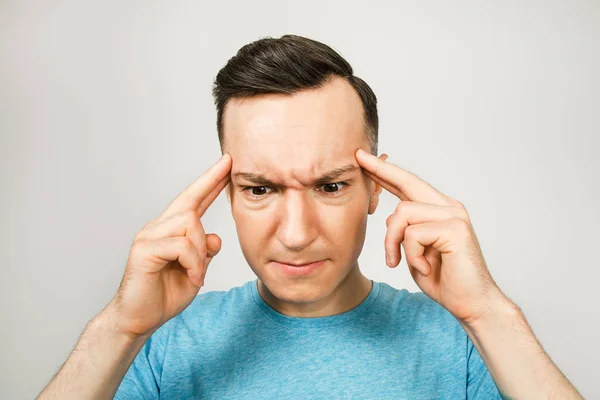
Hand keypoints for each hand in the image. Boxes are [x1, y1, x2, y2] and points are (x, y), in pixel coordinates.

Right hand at [107, 154, 231, 337]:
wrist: (139, 319)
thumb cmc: (165, 295)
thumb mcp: (195, 271)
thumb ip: (205, 253)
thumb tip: (215, 237)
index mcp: (170, 231)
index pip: (193, 201)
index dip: (209, 181)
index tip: (226, 163)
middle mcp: (157, 228)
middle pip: (189, 203)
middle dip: (211, 184)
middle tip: (228, 167)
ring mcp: (148, 237)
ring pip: (189, 224)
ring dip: (201, 250)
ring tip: (198, 273)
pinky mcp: (144, 251)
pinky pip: (180, 246)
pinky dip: (193, 263)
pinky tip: (193, 278)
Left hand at [355, 149, 505, 324]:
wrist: (471, 303)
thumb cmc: (443, 280)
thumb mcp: (414, 252)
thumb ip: (404, 232)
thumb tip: (389, 217)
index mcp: (439, 210)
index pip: (408, 186)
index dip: (386, 172)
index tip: (365, 158)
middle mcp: (448, 207)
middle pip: (408, 182)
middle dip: (381, 170)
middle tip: (359, 158)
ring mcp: (454, 215)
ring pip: (402, 213)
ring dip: (392, 242)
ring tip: (398, 262)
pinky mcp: (455, 229)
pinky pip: (413, 234)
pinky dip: (411, 255)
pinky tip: (424, 268)